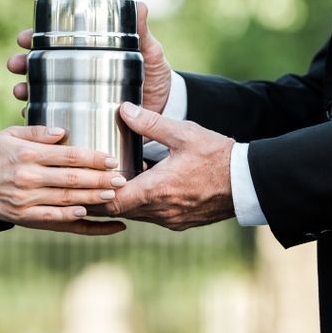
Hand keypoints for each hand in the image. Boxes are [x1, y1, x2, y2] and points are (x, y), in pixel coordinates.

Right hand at [0, 125, 126, 235]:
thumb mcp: (8, 134)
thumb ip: (37, 132)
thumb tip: (63, 130)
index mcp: (27, 154)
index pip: (68, 156)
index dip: (93, 158)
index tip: (112, 158)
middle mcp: (28, 177)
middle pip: (72, 180)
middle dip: (101, 179)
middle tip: (122, 178)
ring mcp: (26, 200)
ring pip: (67, 200)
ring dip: (93, 199)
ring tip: (114, 196)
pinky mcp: (23, 217)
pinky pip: (53, 219)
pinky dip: (73, 219)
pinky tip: (90, 215)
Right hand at [7, 2, 173, 113]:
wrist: (165, 108)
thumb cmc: (155, 75)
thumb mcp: (149, 52)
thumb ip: (143, 31)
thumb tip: (140, 5)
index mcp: (88, 54)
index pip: (54, 42)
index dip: (34, 39)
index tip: (23, 39)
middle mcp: (77, 75)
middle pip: (40, 66)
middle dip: (23, 64)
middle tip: (16, 66)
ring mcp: (77, 97)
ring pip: (41, 92)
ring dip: (25, 90)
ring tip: (20, 92)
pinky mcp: (82, 119)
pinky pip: (54, 119)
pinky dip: (40, 118)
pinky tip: (32, 117)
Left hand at [90, 103, 234, 230]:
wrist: (248, 182)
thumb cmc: (217, 157)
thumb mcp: (183, 133)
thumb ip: (151, 123)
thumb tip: (124, 110)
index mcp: (155, 190)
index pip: (110, 202)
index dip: (92, 194)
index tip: (83, 181)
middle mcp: (160, 212)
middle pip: (118, 211)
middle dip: (102, 197)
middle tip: (89, 181)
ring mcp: (171, 220)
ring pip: (135, 215)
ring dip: (123, 200)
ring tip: (112, 181)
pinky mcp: (181, 222)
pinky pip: (152, 216)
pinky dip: (142, 204)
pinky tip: (143, 185)